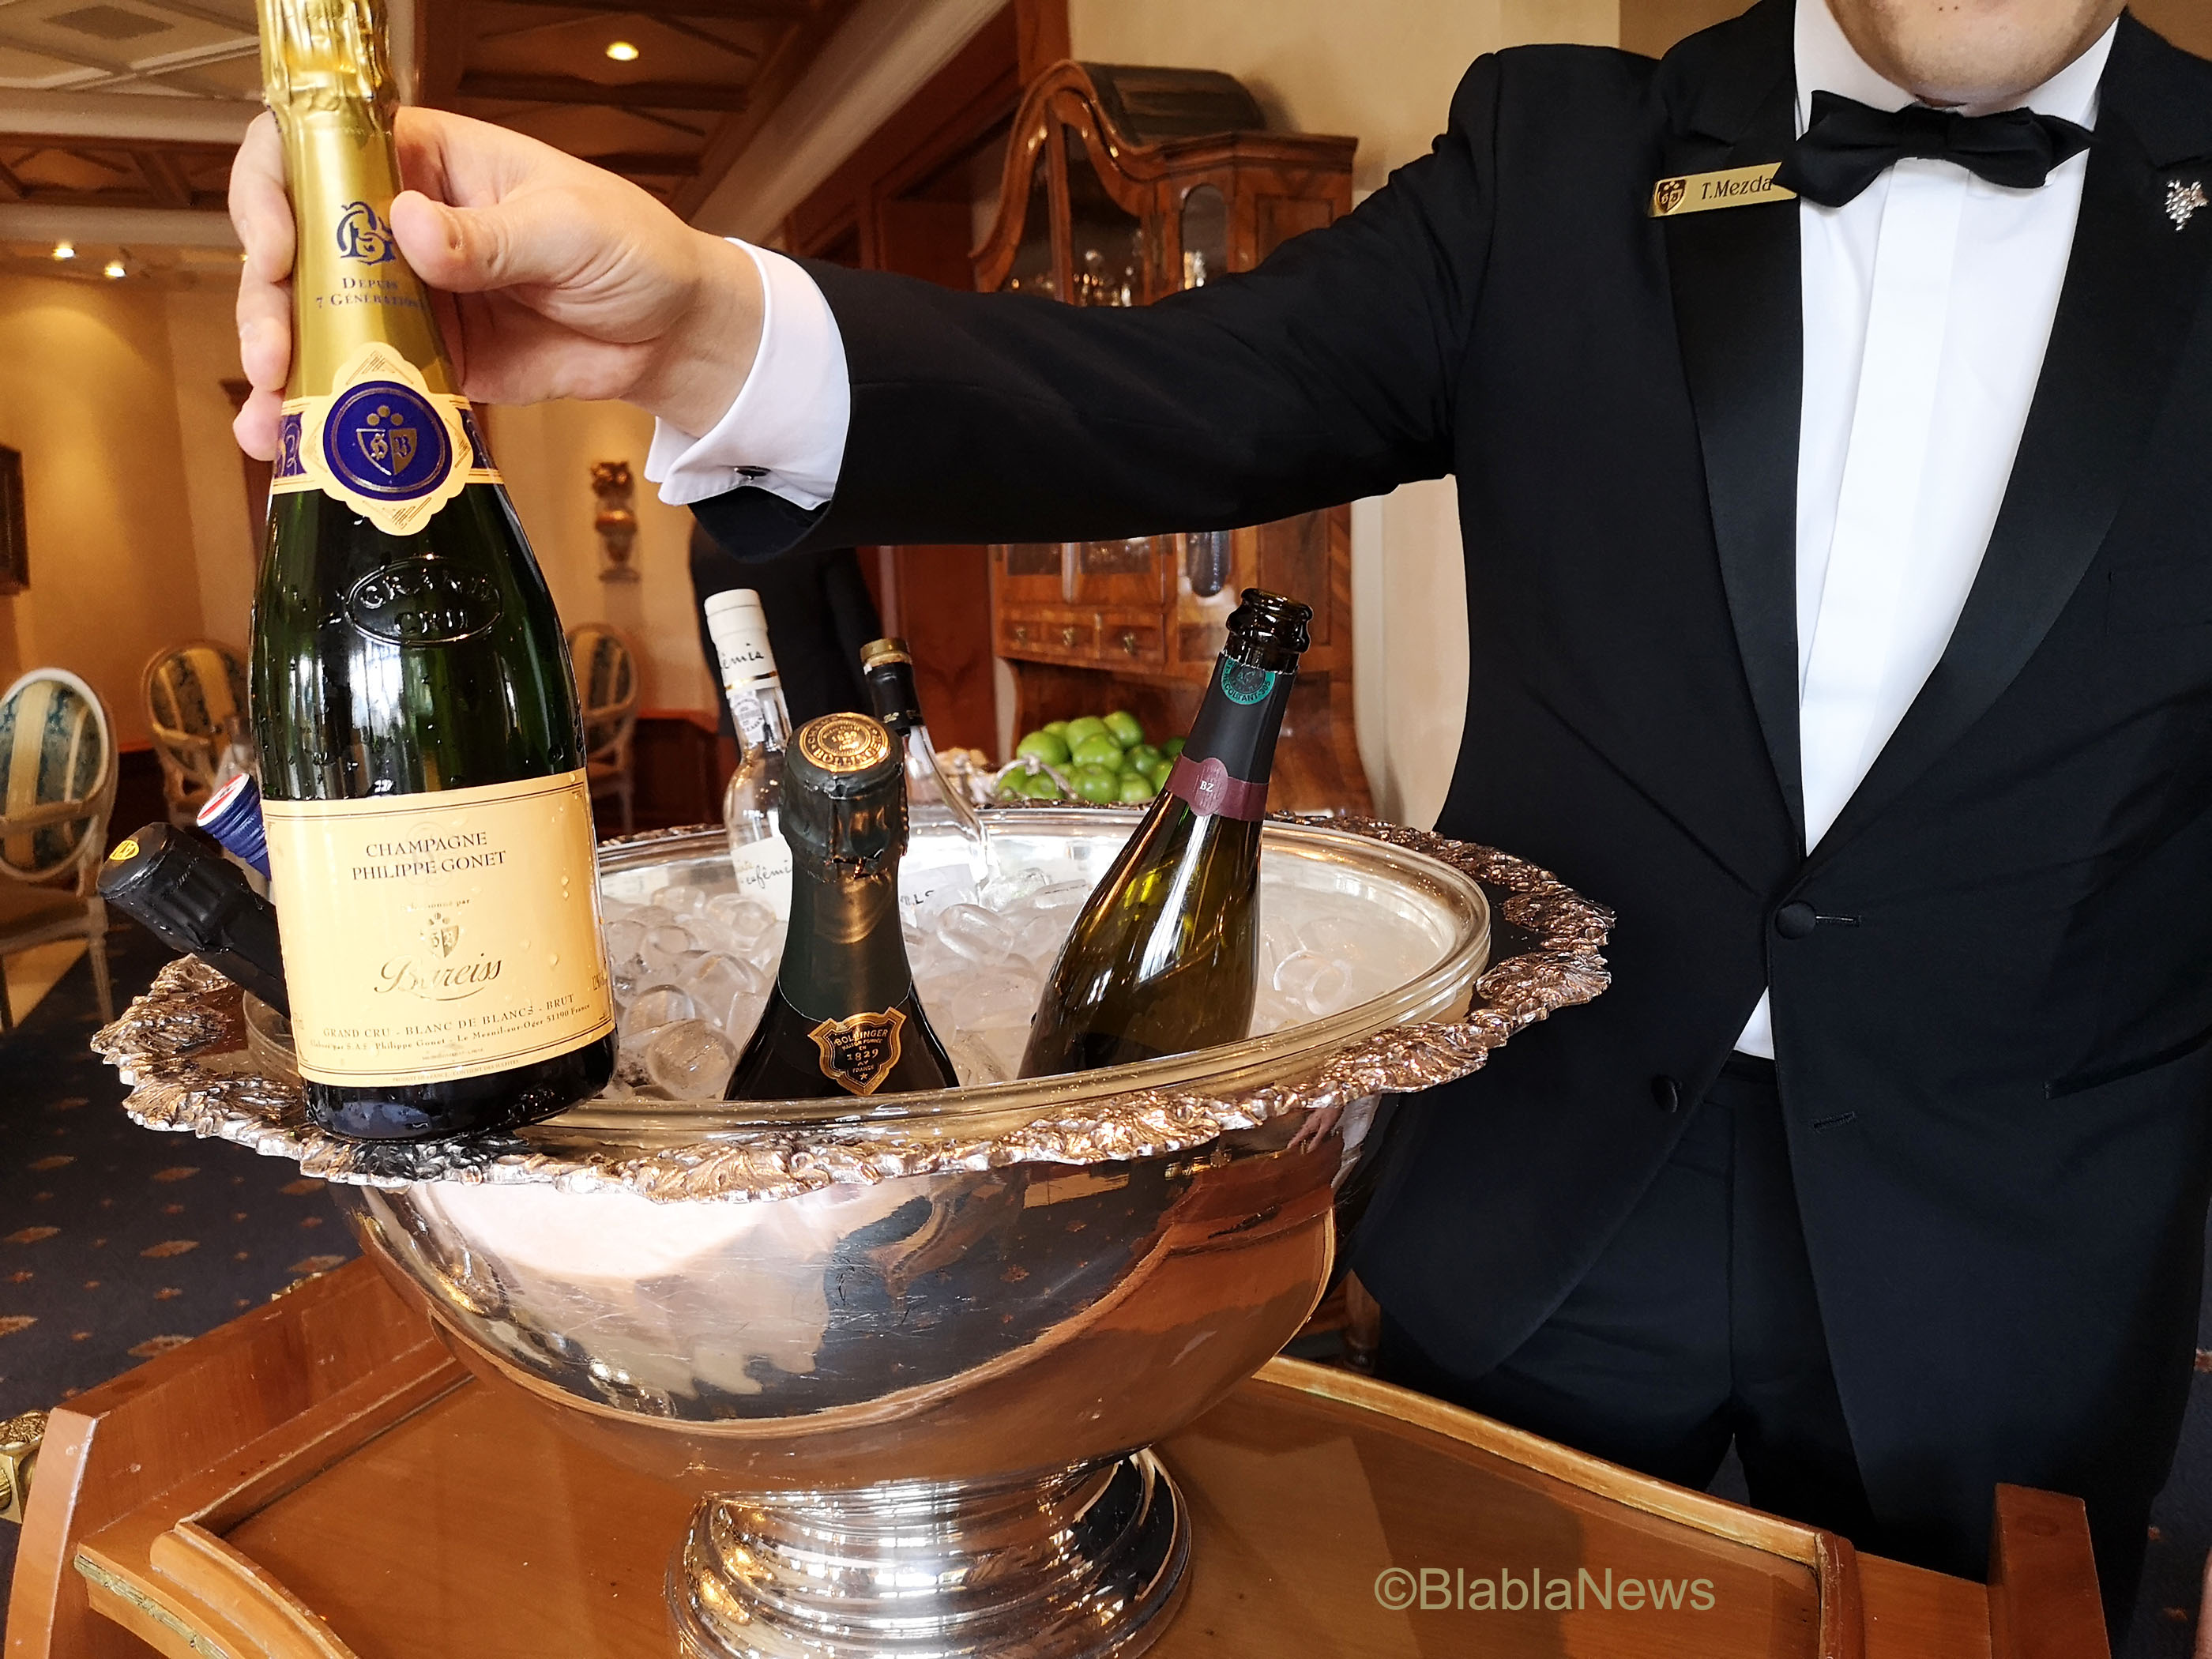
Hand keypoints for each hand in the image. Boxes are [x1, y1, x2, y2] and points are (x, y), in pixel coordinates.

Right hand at [230, 105, 761, 459]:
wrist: (674, 333)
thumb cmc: (631, 249)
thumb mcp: (567, 229)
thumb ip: (489, 237)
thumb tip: (409, 228)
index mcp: (425, 161)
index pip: (318, 149)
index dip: (276, 191)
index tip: (279, 248)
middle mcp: (398, 224)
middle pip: (298, 248)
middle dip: (268, 303)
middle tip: (272, 358)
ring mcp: (408, 297)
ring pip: (318, 323)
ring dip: (287, 372)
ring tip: (271, 424)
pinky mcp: (430, 362)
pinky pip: (369, 383)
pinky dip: (333, 416)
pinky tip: (304, 450)